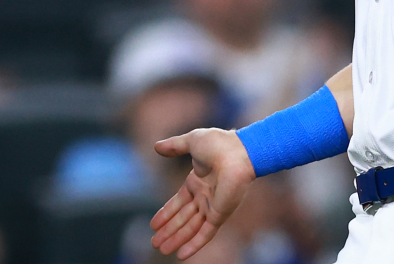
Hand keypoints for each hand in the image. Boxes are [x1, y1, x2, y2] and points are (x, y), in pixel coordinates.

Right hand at [150, 128, 256, 259]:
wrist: (239, 152)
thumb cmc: (219, 144)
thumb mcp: (192, 141)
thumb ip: (174, 146)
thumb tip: (156, 146)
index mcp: (196, 180)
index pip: (178, 202)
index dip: (166, 213)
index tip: (154, 225)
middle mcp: (204, 196)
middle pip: (182, 218)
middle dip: (168, 231)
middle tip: (155, 243)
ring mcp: (212, 206)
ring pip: (191, 228)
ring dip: (176, 239)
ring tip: (162, 250)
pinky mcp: (219, 214)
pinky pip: (205, 233)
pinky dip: (194, 244)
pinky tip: (182, 254)